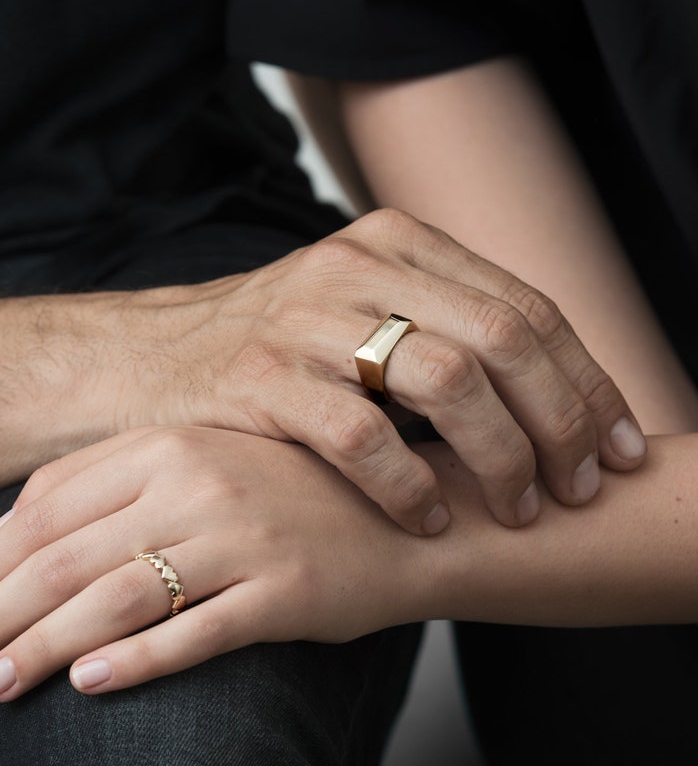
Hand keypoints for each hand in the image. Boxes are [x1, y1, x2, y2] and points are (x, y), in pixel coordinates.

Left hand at [0, 427, 428, 700]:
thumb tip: (5, 533)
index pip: (51, 503)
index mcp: (173, 441)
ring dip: (44, 646)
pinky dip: (136, 661)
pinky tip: (91, 686)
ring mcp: (246, 536)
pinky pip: (196, 632)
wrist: (410, 511)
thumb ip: (112, 480)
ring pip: (117, 596)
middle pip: (67, 554)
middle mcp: (202, 481)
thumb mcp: (205, 458)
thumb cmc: (296, 488)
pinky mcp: (286, 591)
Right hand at [157, 208, 644, 532]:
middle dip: (561, 421)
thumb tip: (556, 390)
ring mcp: (307, 318)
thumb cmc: (272, 354)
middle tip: (580, 486)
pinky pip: (362, 436)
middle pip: (503, 338)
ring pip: (448, 380)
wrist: (144, 363)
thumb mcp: (361, 312)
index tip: (621, 446)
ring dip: (501, 456)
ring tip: (519, 508)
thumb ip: (442, 326)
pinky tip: (428, 521)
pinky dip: (410, 486)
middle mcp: (358, 267)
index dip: (587, 381)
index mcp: (396, 243)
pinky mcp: (261, 378)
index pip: (525, 306)